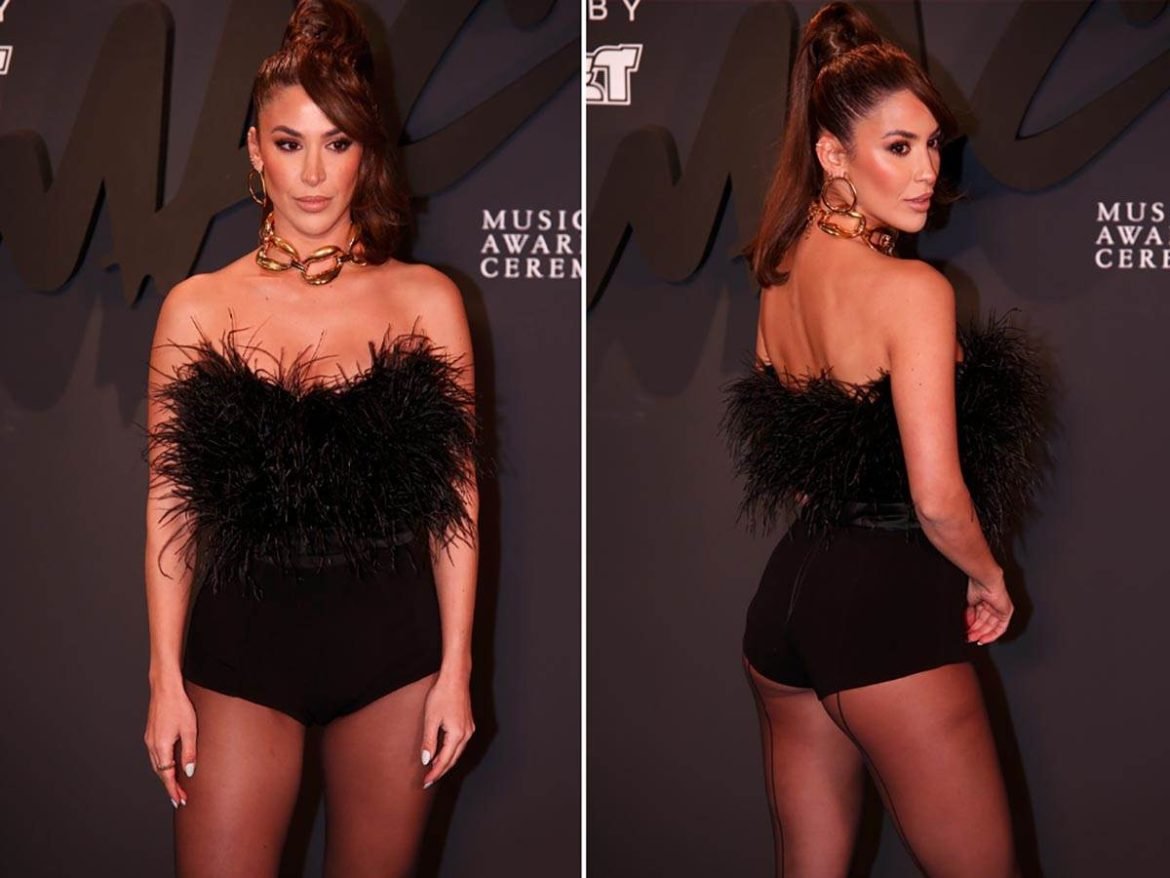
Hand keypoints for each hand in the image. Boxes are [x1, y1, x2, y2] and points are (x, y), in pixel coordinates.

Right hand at [144, 680, 196, 806]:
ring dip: (166, 777)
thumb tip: (189, 772)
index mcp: (161, 747)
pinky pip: (156, 755)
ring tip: (176, 786)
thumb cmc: (179, 706)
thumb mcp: (190, 730)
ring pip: (157, 765)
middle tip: (181, 798)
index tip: (180, 801)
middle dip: (170, 787)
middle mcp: (152, 745)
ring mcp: (149, 739)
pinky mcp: (150, 734)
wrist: (165, 687)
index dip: (174, 790)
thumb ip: (189, 753)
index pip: (167, 776)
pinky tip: (170, 766)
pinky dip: (163, 765)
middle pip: (160, 773)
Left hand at [420, 674, 474, 788]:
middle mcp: (467, 734)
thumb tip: (426, 760)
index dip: (434, 773)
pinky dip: (451, 752)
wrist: (455, 678)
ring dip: (446, 762)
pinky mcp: (469, 724)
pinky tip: (443, 753)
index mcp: (457, 735)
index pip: (444, 760)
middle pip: (453, 759)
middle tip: (428, 780)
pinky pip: (460, 744)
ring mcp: (469, 729)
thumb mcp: (431, 719)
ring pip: (458, 752)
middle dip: (441, 771)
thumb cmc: (441, 695)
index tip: (426, 782)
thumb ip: (429, 741)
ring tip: (434, 770)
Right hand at [965, 575, 1012, 645]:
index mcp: (986, 602)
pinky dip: (992, 634)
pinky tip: (984, 638)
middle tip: (969, 638)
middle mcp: (994, 607)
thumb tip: (967, 625)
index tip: (968, 634)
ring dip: (982, 634)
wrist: (985, 580)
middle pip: (986, 624)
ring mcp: (1000, 610)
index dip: (974, 627)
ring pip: (992, 627)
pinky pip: (1001, 627)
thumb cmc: (978, 586)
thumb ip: (970, 615)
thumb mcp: (970, 603)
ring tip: (973, 638)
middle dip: (976, 632)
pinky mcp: (1006, 612)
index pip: (981, 618)